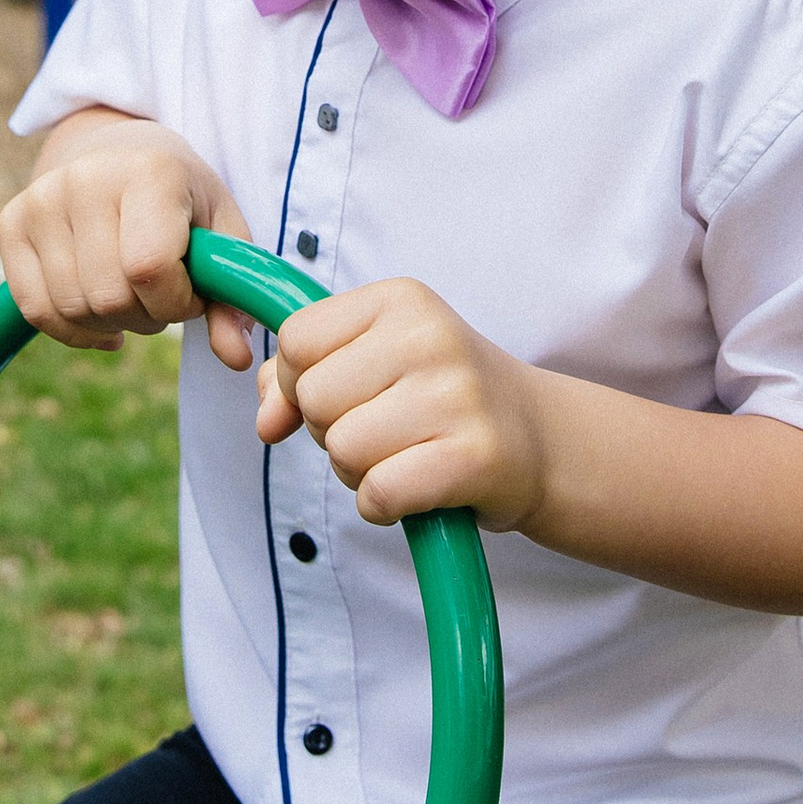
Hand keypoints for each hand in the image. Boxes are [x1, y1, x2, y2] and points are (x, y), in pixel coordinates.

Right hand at [0, 112, 253, 353]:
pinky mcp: (12, 221)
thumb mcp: (222, 234)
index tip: (191, 292)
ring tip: (133, 295)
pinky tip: (101, 316)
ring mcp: (42, 198)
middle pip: (109, 295)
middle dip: (147, 315)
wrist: (124, 154)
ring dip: (112, 322)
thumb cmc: (182, 201)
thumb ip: (230, 295)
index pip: (150, 267)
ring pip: (73, 308)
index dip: (176, 301)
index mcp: (149, 171)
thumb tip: (236, 359)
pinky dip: (73, 330)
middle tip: (162, 294)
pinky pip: (35, 309)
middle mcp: (87, 178)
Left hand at [259, 280, 545, 532]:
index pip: (296, 339)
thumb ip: (298, 375)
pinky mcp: (473, 457)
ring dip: (357, 471)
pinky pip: (377, 493)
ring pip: (341, 448)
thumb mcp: (373, 359)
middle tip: (382, 431)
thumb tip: (265, 420)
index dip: (298, 381)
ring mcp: (456, 396)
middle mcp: (430, 337)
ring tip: (402, 457)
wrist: (538, 438)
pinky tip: (415, 489)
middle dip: (329, 429)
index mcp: (401, 299)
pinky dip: (381, 504)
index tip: (342, 395)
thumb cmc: (438, 397)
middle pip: (312, 397)